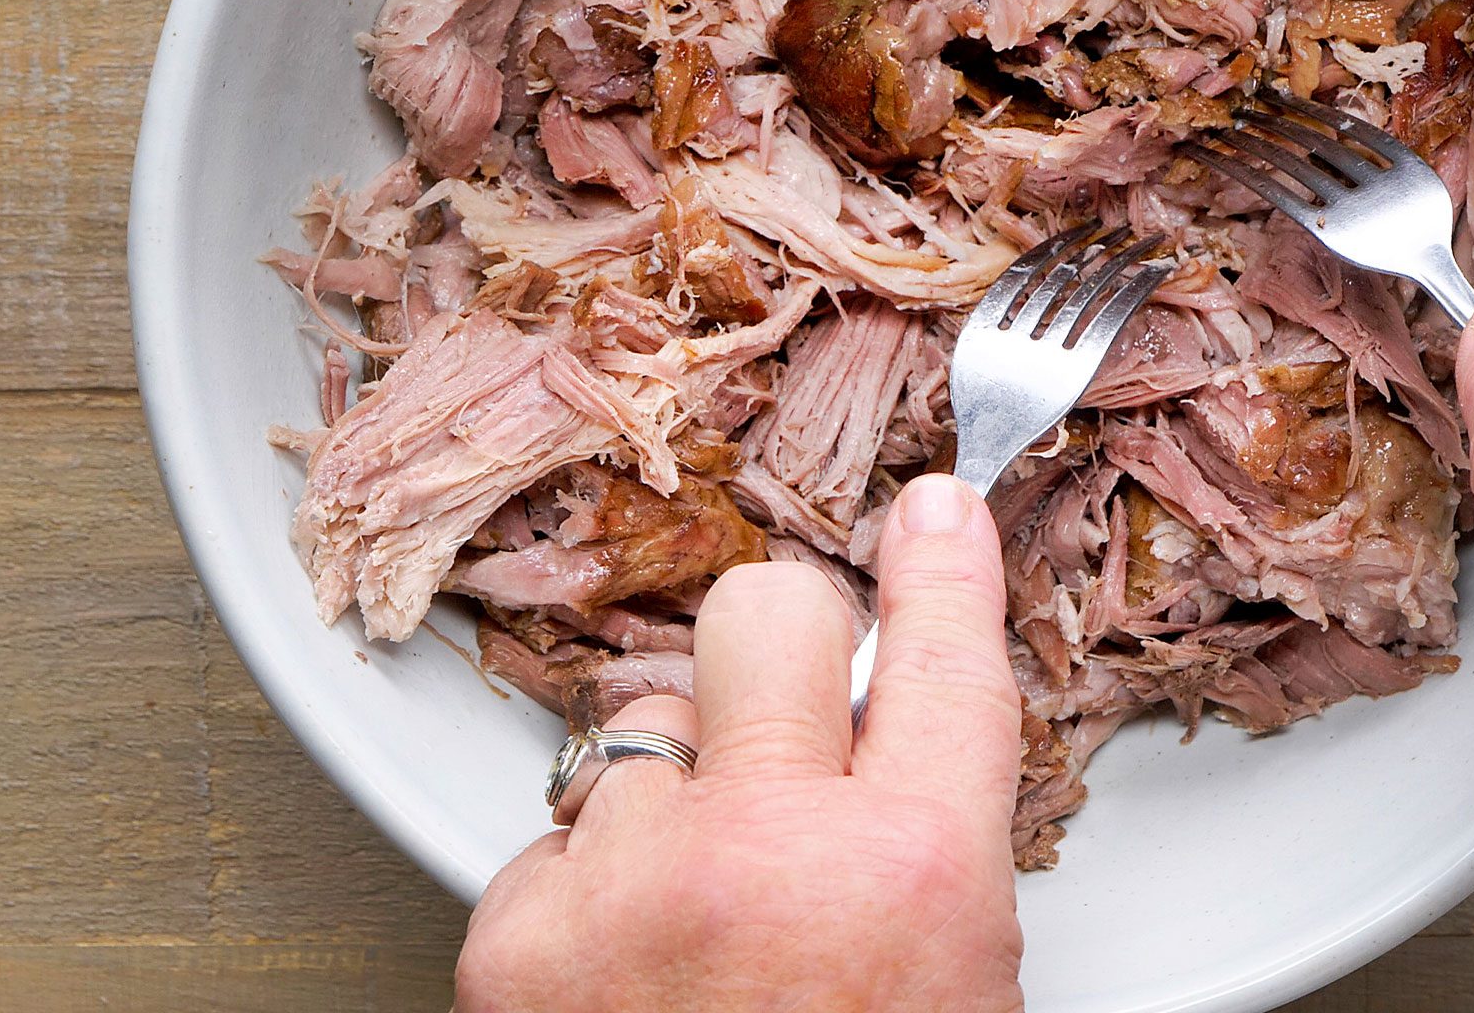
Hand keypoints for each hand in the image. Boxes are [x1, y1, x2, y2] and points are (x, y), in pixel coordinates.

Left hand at [454, 473, 1026, 1012]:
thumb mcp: (954, 981)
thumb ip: (927, 837)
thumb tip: (887, 711)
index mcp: (914, 878)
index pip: (939, 656)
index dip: (941, 564)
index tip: (937, 509)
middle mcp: (770, 858)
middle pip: (762, 613)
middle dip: (778, 648)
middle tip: (784, 714)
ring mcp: (632, 887)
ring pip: (643, 719)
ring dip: (676, 784)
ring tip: (698, 903)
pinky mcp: (519, 937)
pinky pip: (560, 824)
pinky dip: (592, 876)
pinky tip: (628, 959)